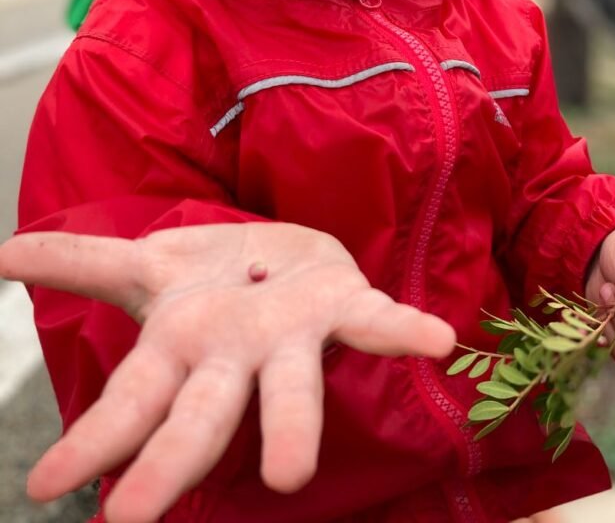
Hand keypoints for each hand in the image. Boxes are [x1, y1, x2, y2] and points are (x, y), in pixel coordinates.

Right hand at [0, 224, 455, 522]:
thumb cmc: (214, 277)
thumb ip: (80, 262)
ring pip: (288, 388)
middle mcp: (236, 358)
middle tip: (131, 521)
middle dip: (168, 465)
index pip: (131, 402)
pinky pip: (375, 323)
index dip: (94, 442)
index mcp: (182, 349)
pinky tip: (436, 339)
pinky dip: (403, 331)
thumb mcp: (145, 265)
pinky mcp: (344, 307)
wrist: (288, 253)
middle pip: (199, 417)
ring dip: (292, 427)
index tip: (51, 485)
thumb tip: (0, 254)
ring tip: (292, 474)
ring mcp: (293, 338)